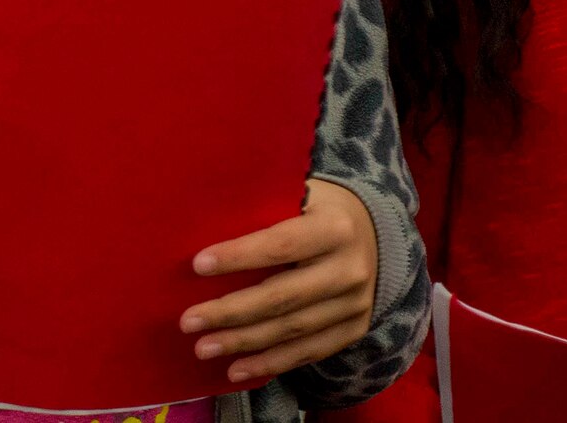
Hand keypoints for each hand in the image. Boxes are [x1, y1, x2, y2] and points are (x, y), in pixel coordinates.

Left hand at [181, 179, 377, 384]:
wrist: (377, 233)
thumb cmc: (320, 210)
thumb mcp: (302, 196)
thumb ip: (266, 211)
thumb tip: (205, 229)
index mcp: (335, 227)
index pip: (280, 246)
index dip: (238, 257)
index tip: (198, 265)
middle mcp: (351, 268)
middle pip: (283, 296)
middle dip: (231, 311)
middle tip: (189, 321)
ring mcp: (356, 303)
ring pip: (292, 330)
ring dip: (243, 343)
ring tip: (203, 347)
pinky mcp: (355, 328)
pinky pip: (308, 352)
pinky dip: (270, 363)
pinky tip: (236, 369)